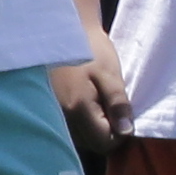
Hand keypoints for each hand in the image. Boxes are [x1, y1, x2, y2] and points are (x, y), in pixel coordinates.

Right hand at [52, 44, 130, 161]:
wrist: (63, 30)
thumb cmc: (89, 49)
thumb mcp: (110, 74)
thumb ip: (118, 104)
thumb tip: (126, 132)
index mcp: (78, 109)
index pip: (104, 142)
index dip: (120, 133)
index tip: (123, 113)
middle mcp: (61, 118)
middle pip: (91, 144)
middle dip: (105, 130)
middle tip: (109, 102)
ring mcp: (53, 115)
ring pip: (80, 138)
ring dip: (92, 126)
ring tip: (95, 98)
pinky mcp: (49, 110)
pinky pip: (70, 127)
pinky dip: (80, 120)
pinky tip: (83, 99)